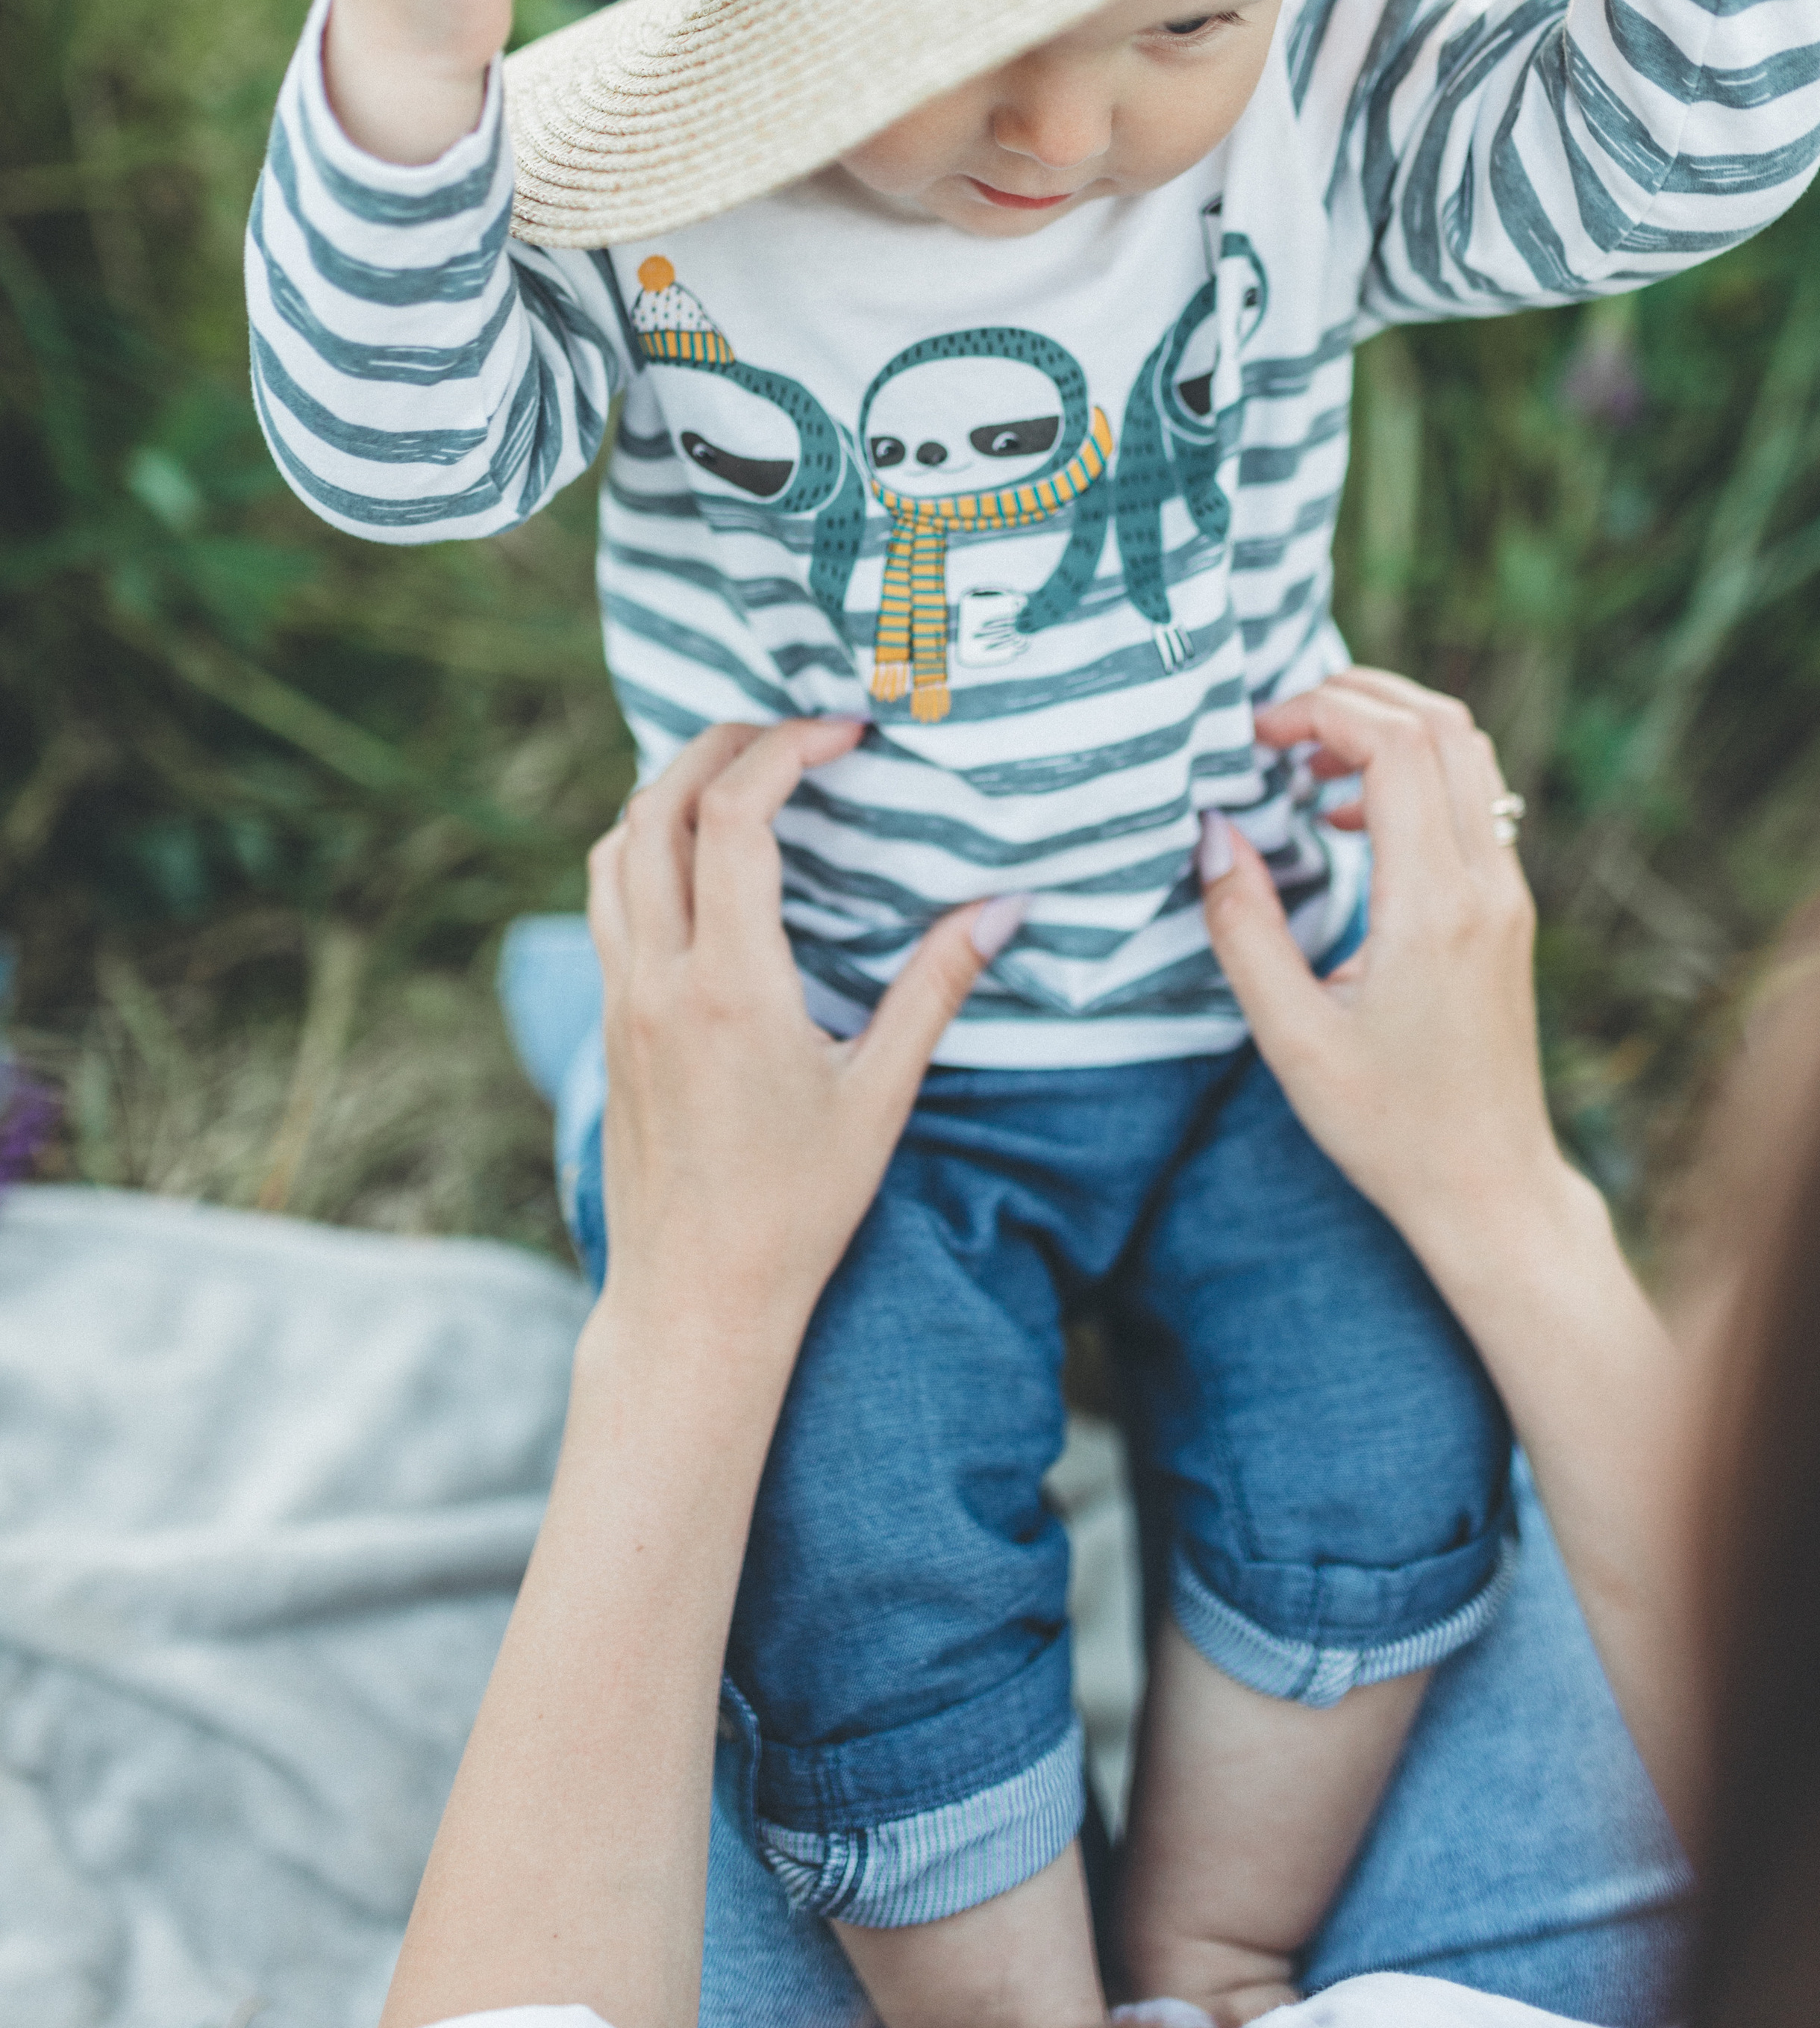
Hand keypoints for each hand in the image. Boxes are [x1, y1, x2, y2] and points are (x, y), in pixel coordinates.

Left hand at [586, 717, 1021, 1352]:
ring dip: (669, 787)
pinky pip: (607, 899)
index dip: (785, 749)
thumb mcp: (882, 1096)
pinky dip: (644, 846)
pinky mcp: (611, 1024)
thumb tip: (1004, 908)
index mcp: (730, 986)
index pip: (732, 816)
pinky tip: (700, 859)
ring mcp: (622, 999)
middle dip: (721, 742)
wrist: (696, 1298)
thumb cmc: (797, 1209)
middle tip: (794, 729)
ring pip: (613, 847)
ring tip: (744, 773)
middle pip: (654, 804)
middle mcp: (659, 978)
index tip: (846, 731)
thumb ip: (938, 989)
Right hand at [1201, 670, 1567, 1280]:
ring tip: (1305, 765)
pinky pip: (1471, 799)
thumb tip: (1215, 834)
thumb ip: (1246, 929)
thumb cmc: (1389, 1127)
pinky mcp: (1508, 909)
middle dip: (1356, 697)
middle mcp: (1487, 885)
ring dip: (1388, 730)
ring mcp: (1508, 894)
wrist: (1489, 1187)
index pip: (1398, 748)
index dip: (1323, 713)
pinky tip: (1344, 821)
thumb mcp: (1291, 1038)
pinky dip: (1411, 774)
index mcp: (1434, 908)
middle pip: (1444, 723)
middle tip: (1277, 728)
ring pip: (1468, 752)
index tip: (1257, 737)